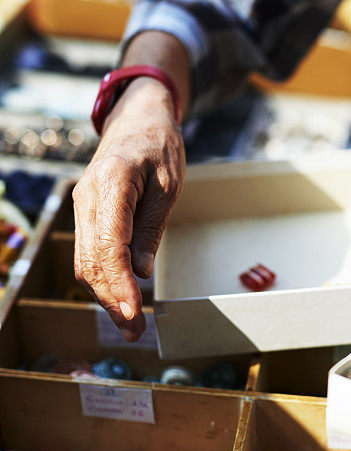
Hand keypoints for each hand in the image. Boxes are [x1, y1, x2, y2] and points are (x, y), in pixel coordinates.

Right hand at [73, 76, 184, 340]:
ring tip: (129, 325)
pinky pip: (88, 253)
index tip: (135, 313)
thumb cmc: (159, 147)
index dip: (119, 284)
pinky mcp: (86, 215)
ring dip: (104, 296)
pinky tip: (119, 300)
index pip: (109, 245)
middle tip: (135, 332)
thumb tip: (139, 273)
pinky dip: (101, 280)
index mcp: (112, 183)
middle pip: (91, 260)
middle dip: (111, 300)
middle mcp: (87, 197)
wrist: (138, 118)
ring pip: (84, 262)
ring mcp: (81, 206)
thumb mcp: (168, 186)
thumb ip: (151, 228)